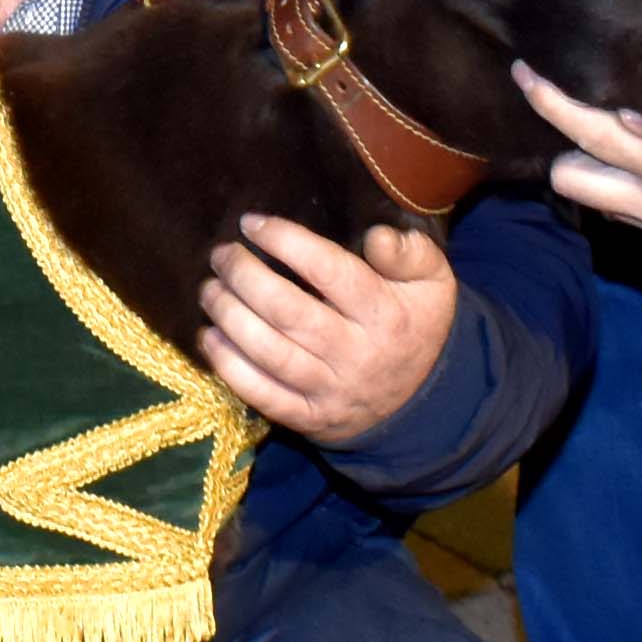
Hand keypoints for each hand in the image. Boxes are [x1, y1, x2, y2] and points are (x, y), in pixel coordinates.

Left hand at [199, 211, 461, 441]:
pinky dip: (230, 367)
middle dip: (244, 277)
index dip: (285, 242)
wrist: (422, 400)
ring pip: (270, 353)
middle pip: (288, 312)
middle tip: (221, 254)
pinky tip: (209, 338)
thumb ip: (412, 254)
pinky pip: (264, 396)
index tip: (252, 223)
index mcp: (385, 314)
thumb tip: (378, 236)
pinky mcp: (310, 418)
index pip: (329, 271)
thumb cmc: (415, 324)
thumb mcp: (432, 283)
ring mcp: (331, 390)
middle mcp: (356, 354)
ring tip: (208, 289)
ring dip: (229, 317)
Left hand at [515, 66, 641, 278]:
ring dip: (590, 165)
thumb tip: (629, 108)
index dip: (552, 103)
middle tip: (567, 104)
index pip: (592, 135)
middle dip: (561, 145)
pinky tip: (639, 156)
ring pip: (593, 197)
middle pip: (569, 180)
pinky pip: (624, 210)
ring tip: (605, 126)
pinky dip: (618, 183)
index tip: (525, 72)